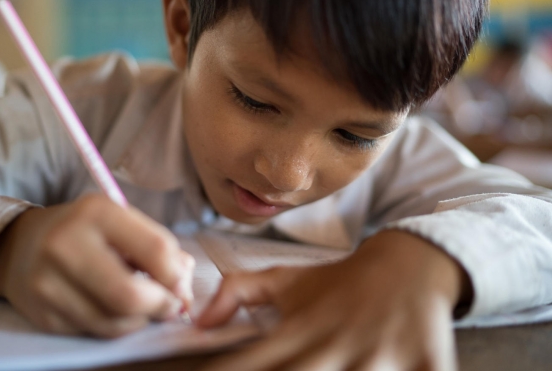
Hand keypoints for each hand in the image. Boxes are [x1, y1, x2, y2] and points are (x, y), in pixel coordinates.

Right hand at [0, 193, 194, 337]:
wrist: (21, 246)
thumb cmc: (88, 232)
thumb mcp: (122, 224)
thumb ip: (160, 249)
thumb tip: (185, 290)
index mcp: (96, 212)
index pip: (155, 250)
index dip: (176, 276)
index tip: (181, 285)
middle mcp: (65, 244)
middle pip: (130, 296)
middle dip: (161, 306)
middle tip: (170, 306)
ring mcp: (48, 282)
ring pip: (114, 323)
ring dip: (140, 321)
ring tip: (142, 307)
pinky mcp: (42, 314)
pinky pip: (94, 332)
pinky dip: (115, 327)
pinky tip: (113, 310)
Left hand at [197, 230, 471, 370]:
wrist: (411, 264)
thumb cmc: (341, 281)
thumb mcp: (288, 279)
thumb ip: (238, 292)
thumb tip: (199, 320)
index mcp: (302, 330)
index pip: (250, 363)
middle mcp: (336, 347)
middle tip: (292, 364)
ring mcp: (381, 359)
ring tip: (333, 363)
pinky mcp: (426, 368)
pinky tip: (383, 367)